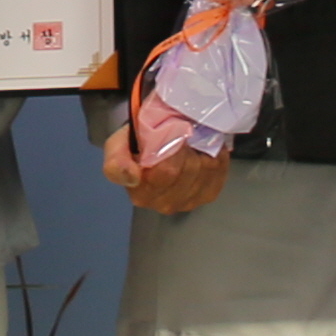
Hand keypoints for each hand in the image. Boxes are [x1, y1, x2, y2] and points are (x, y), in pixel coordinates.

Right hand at [100, 120, 230, 215]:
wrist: (156, 140)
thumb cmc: (138, 142)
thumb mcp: (118, 144)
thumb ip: (117, 162)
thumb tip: (133, 178)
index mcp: (140, 193)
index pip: (165, 171)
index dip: (172, 148)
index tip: (169, 132)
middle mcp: (162, 203)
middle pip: (186, 170)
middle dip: (186, 147)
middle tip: (180, 134)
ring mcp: (186, 202)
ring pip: (204, 169)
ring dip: (200, 150)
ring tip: (190, 143)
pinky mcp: (207, 195)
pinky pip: (218, 171)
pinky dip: (214, 156)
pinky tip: (202, 151)